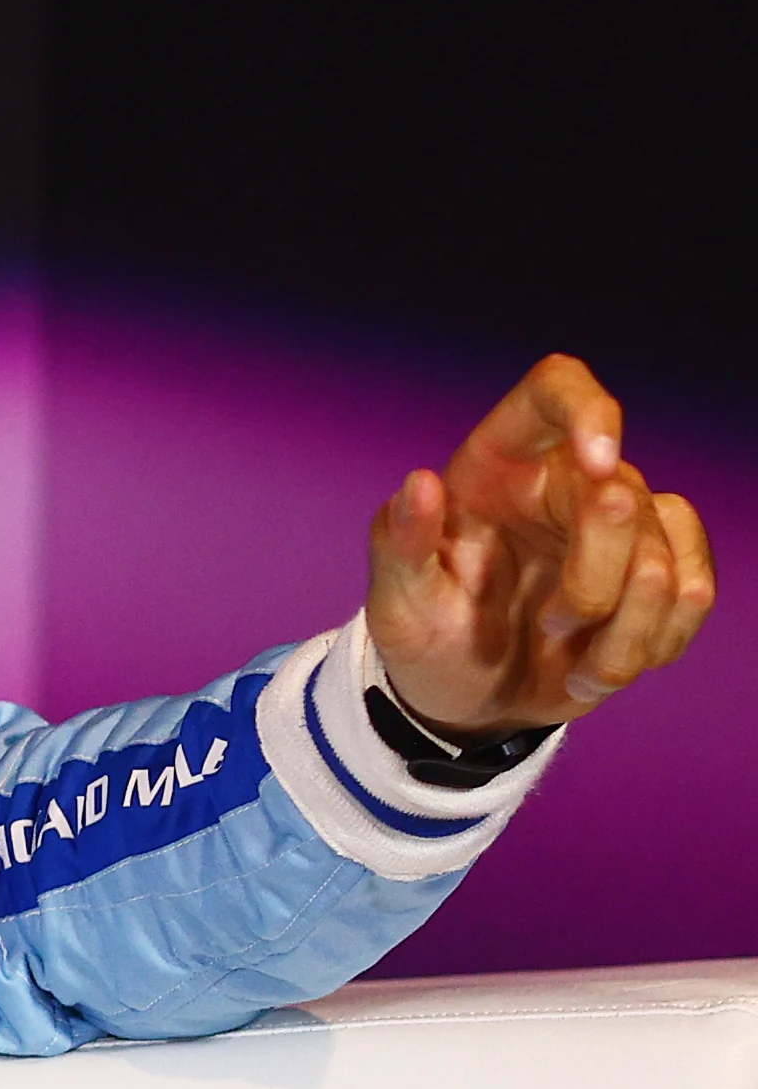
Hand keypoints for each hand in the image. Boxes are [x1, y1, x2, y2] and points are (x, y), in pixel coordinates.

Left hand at [368, 354, 714, 737]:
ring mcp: (621, 527)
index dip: (588, 411)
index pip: (555, 390)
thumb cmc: (426, 634)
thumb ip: (402, 544)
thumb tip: (420, 482)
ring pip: (662, 560)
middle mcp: (566, 481)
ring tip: (575, 671)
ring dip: (623, 632)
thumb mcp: (396, 600)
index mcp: (496, 464)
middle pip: (619, 496)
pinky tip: (603, 669)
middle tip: (551, 622)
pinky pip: (693, 593)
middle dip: (594, 582)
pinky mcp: (659, 572)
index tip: (598, 465)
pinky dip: (653, 644)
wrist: (466, 697)